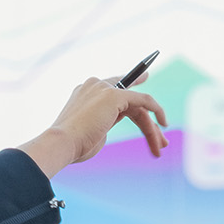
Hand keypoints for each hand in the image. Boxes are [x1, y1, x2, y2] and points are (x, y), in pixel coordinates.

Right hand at [20, 76, 168, 177]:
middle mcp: (93, 85)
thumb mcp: (91, 132)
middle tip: (160, 140)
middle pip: (128, 100)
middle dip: (147, 120)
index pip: (113, 87)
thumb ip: (103, 122)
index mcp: (84, 93)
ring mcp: (103, 88)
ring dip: (150, 128)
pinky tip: (162, 123)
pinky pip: (143, 100)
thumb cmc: (72, 146)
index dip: (131, 83)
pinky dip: (156, 110)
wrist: (61, 143)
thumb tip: (109, 125)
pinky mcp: (114, 95)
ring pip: (137, 105)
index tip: (144, 77)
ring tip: (159, 147)